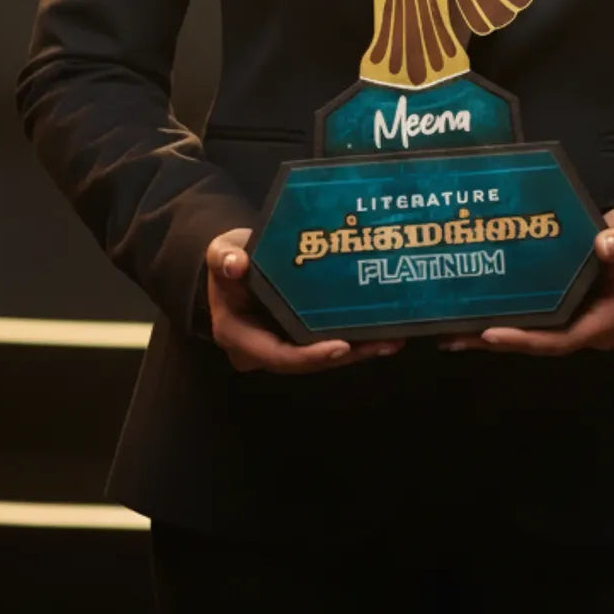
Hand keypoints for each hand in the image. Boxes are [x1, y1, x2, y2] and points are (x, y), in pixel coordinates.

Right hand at [205, 229, 404, 373]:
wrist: (234, 263)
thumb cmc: (228, 258)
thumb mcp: (221, 251)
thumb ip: (224, 256)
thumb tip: (234, 263)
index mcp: (239, 336)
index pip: (278, 356)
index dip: (310, 356)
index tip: (341, 346)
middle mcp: (261, 350)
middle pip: (307, 361)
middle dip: (347, 355)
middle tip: (384, 342)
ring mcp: (281, 346)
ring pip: (321, 356)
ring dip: (358, 350)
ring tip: (393, 339)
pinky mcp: (298, 337)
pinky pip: (325, 343)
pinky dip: (353, 339)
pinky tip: (382, 331)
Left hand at [435, 207, 613, 356]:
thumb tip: (606, 244)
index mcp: (605, 320)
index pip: (562, 340)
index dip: (527, 340)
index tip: (491, 334)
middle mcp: (585, 328)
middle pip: (538, 343)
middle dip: (497, 342)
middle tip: (453, 337)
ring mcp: (571, 321)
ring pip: (530, 334)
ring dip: (491, 334)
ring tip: (449, 330)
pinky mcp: (559, 308)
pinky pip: (529, 318)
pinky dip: (502, 315)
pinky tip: (470, 309)